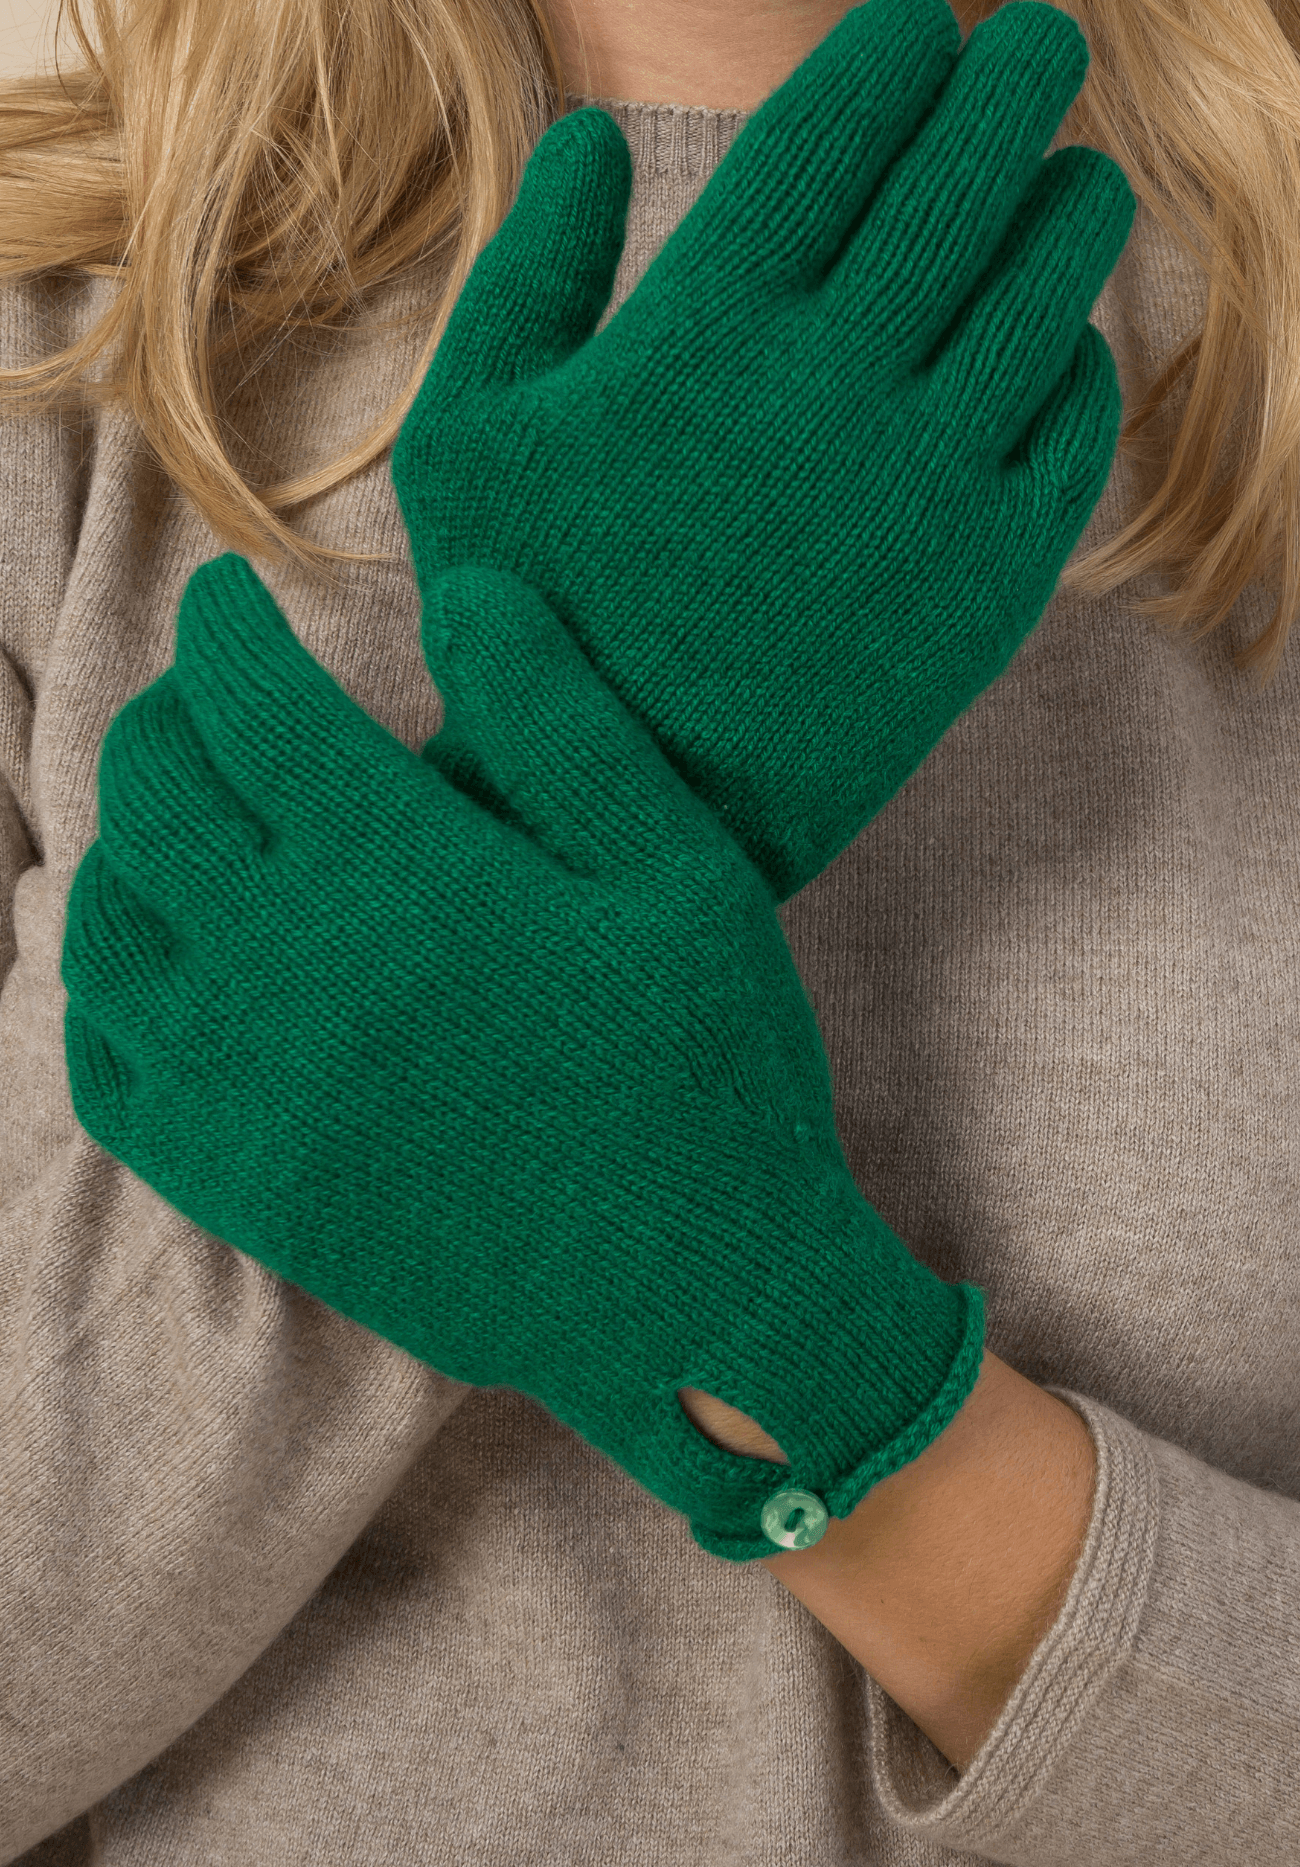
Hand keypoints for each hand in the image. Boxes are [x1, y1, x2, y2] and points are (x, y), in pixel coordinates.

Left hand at [60, 554, 982, 1562]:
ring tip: (176, 820)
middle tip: (207, 697)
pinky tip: (155, 966)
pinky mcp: (241, 1189)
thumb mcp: (681, 874)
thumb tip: (462, 595)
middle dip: (166, 717)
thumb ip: (564, 723)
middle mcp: (290, 973)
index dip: (224, 627)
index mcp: (402, 876)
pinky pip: (108, 1072)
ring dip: (123, 845)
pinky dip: (105, 994)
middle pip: (155, 799)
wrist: (693, 1300)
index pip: (248, 704)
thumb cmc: (708, 1075)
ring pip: (109, 928)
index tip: (228, 595)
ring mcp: (247, 1092)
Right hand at [392, 0, 1134, 901]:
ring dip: (1070, 199)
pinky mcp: (992, 584)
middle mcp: (830, 395)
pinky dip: (1079, 357)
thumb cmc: (533, 622)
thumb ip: (523, 272)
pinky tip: (1056, 339)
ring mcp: (927, 490)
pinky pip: (1072, 426)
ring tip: (1067, 174)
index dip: (893, 51)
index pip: (833, 128)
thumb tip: (590, 133)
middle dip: (1011, 80)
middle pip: (964, 175)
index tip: (916, 26)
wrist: (628, 814)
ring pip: (1047, 286)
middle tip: (1030, 49)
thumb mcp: (463, 441)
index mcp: (700, 338)